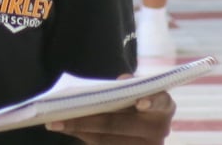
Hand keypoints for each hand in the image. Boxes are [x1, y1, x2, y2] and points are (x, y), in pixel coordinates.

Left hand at [45, 89, 173, 142]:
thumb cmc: (135, 102)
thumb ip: (126, 87)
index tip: (139, 102)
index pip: (161, 101)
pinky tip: (68, 129)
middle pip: (119, 123)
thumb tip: (118, 83)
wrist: (142, 126)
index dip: (151, 101)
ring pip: (107, 139)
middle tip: (61, 114)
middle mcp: (159, 130)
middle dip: (88, 119)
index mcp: (165, 106)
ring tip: (57, 123)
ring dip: (79, 130)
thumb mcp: (135, 92)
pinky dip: (85, 137)